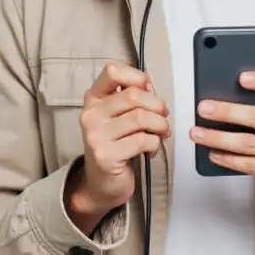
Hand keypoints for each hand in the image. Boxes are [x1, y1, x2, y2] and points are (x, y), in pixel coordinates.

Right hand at [65, 62, 168, 233]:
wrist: (101, 183)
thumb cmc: (115, 145)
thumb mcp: (118, 116)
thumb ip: (132, 98)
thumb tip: (150, 86)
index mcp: (93, 98)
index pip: (112, 71)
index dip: (136, 76)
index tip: (147, 87)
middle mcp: (91, 114)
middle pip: (133, 96)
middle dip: (157, 105)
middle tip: (163, 116)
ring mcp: (96, 135)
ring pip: (141, 118)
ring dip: (160, 126)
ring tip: (160, 133)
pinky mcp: (106, 155)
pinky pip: (143, 140)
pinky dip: (155, 144)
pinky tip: (150, 149)